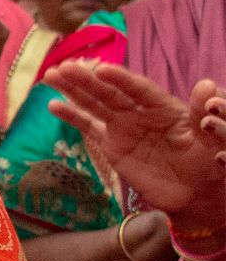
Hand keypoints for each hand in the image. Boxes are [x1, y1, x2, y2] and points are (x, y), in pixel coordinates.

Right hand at [47, 66, 225, 229]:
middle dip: (86, 80)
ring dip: (72, 90)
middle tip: (64, 67)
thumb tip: (207, 85)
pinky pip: (88, 127)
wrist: (195, 192)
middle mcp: (139, 112)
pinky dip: (71, 116)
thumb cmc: (208, 162)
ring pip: (94, 104)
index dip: (121, 79)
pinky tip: (53, 105)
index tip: (102, 69)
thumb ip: (204, 113)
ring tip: (51, 75)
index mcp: (163, 106)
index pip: (139, 89)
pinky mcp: (111, 145)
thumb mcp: (211, 138)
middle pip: (109, 93)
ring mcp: (123, 127)